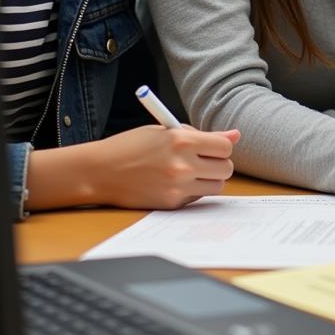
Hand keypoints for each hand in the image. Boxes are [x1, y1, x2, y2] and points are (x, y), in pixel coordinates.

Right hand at [86, 125, 239, 208]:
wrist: (99, 171)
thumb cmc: (132, 146)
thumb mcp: (166, 131)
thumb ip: (202, 135)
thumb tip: (235, 136)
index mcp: (183, 140)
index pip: (225, 147)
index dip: (221, 147)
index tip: (212, 148)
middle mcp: (183, 165)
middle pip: (226, 169)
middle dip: (219, 164)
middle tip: (204, 161)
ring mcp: (177, 187)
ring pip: (216, 186)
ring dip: (209, 179)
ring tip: (190, 172)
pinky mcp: (171, 203)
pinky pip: (197, 198)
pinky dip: (193, 191)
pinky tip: (175, 183)